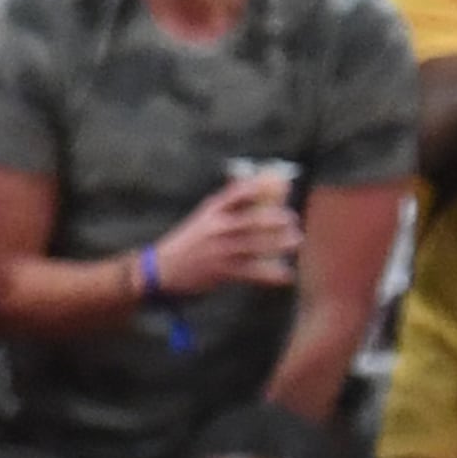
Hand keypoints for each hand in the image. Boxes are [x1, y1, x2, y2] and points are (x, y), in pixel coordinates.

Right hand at [150, 169, 301, 292]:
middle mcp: (217, 229)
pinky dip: (271, 274)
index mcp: (211, 212)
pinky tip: (286, 274)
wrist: (161, 270)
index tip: (277, 183)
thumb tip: (254, 194)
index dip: (258, 187)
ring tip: (295, 240)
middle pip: (253, 220)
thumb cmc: (186, 243)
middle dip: (276, 219)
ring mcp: (221, 251)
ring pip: (256, 245)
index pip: (237, 194)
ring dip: (279, 243)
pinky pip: (253, 272)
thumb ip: (225, 209)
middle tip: (292, 219)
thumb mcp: (201, 220)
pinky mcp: (223, 271)